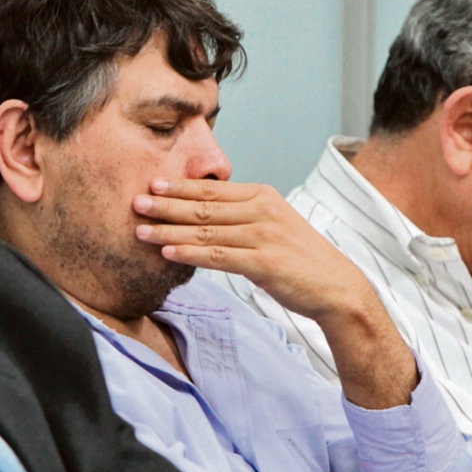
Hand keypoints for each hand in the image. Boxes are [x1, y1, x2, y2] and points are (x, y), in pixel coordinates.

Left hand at [133, 178, 416, 408]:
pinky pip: (219, 256)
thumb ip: (242, 217)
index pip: (213, 189)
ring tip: (141, 230)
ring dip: (170, 230)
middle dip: (166, 204)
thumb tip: (206, 216)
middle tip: (135, 202)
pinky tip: (169, 252)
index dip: (180, 187)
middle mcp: (262, 211)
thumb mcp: (272, 226)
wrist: (336, 287)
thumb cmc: (300, 259)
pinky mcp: (264, 263)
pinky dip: (191, 252)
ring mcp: (263, 236)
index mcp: (262, 197)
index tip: (153, 184)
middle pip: (204, 206)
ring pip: (206, 230)